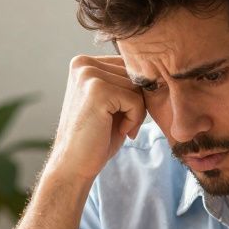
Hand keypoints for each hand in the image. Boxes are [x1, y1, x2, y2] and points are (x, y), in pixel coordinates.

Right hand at [44, 55, 146, 183]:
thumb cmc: (96, 137)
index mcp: (84, 63)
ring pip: (137, 87)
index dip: (133, 93)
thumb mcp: (112, 103)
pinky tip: (118, 130)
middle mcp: (83, 64)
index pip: (130, 66)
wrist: (74, 165)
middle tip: (120, 125)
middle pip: (135, 75)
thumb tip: (155, 70)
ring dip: (136, 112)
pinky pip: (135, 100)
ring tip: (117, 127)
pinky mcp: (97, 90)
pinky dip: (134, 119)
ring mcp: (88, 75)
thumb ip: (125, 82)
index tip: (118, 115)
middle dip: (136, 103)